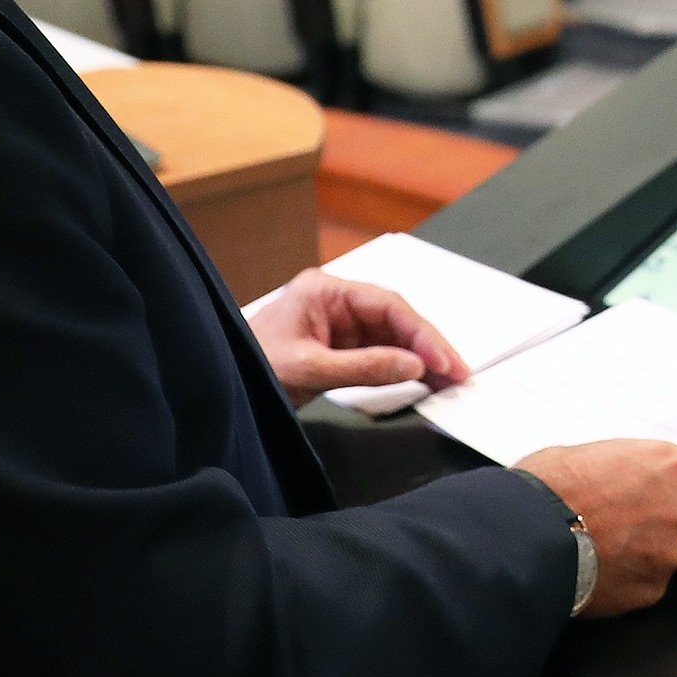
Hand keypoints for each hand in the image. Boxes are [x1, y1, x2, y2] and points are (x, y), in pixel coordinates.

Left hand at [244, 268, 468, 401]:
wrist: (219, 385)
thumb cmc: (250, 366)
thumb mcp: (308, 369)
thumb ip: (364, 367)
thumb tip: (414, 366)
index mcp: (325, 290)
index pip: (386, 305)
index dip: (420, 333)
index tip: (442, 360)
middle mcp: (336, 302)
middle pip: (396, 318)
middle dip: (428, 346)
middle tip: (458, 372)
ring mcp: (339, 324)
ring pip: (393, 336)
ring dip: (421, 359)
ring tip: (449, 381)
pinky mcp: (340, 347)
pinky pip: (380, 353)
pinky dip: (403, 368)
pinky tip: (424, 381)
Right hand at [519, 439, 676, 617]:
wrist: (527, 536)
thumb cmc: (551, 487)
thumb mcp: (591, 453)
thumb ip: (628, 469)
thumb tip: (625, 479)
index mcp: (673, 467)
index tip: (672, 502)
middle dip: (662, 525)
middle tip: (622, 524)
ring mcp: (670, 554)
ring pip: (667, 556)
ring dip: (644, 555)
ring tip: (602, 549)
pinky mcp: (652, 590)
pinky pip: (646, 584)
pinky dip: (628, 581)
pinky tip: (597, 570)